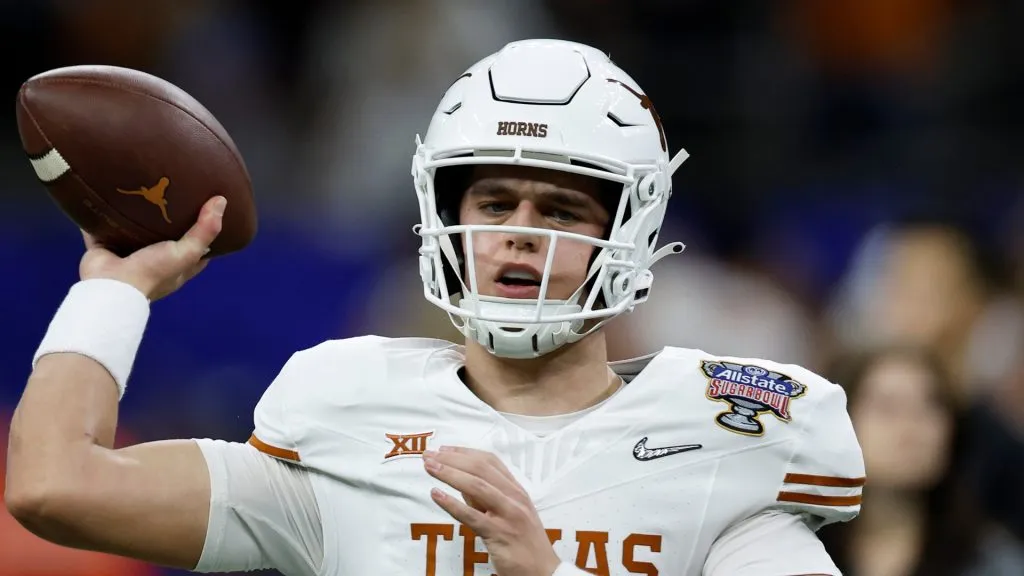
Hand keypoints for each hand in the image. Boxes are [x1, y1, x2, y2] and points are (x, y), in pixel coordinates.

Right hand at [79, 196, 224, 300]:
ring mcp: (128, 254)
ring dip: (137, 213)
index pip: (197, 248)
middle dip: (168, 217)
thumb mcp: (187, 253)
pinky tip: (108, 192)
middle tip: (172, 190)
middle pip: (165, 235)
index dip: (204, 230)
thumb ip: (204, 231)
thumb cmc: (153, 272)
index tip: (208, 207)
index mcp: (177, 266)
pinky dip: (105, 213)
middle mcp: (154, 261)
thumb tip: (222, 202)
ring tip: (144, 185)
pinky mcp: (104, 247)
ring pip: (134, 229)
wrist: (110, 285)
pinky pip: (104, 226)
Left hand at [424, 446, 560, 575]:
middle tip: (429, 455)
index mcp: (517, 490)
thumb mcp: (509, 513)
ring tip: (430, 468)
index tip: (444, 449)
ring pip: (477, 486)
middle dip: (452, 459)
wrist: (543, 572)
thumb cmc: (525, 543)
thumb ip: (485, 497)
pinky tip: (437, 495)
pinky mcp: (500, 534)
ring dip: (450, 473)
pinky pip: (472, 516)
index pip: (490, 462)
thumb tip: (460, 481)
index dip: (465, 452)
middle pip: (481, 469)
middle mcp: (514, 498)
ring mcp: (508, 515)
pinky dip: (452, 503)